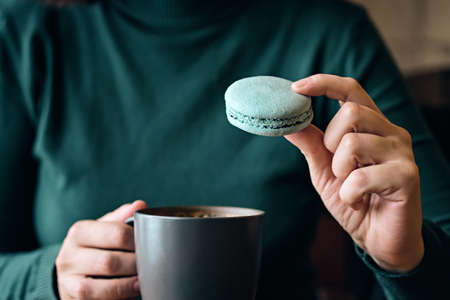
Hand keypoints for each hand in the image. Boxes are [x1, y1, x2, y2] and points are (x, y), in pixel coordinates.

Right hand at [55, 200, 146, 298]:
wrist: (73, 277)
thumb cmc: (95, 249)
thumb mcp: (105, 230)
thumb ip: (121, 218)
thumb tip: (140, 205)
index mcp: (79, 232)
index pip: (116, 233)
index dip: (137, 240)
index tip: (150, 244)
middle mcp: (68, 256)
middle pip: (110, 261)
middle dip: (135, 264)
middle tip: (151, 264)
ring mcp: (68, 281)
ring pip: (103, 286)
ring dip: (129, 282)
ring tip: (143, 278)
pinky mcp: (74, 299)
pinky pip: (101, 299)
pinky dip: (121, 294)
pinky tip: (133, 289)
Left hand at [285, 74, 423, 272]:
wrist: (379, 239)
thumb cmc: (354, 200)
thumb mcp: (325, 170)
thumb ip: (312, 145)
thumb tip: (289, 122)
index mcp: (372, 126)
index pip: (351, 90)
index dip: (324, 83)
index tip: (296, 87)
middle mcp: (390, 132)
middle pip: (351, 111)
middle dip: (331, 142)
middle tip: (338, 168)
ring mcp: (402, 152)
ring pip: (353, 143)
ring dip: (340, 172)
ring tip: (349, 188)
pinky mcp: (407, 176)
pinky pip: (361, 176)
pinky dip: (349, 194)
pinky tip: (358, 201)